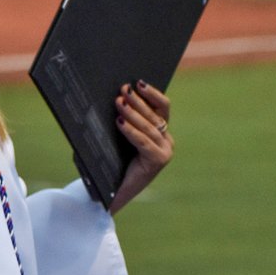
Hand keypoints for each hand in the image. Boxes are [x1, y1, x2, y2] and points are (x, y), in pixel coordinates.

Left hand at [109, 80, 173, 214]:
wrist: (109, 193)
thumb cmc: (110, 163)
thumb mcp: (116, 138)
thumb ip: (120, 120)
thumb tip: (113, 98)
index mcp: (160, 133)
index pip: (162, 108)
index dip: (152, 94)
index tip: (139, 82)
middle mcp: (166, 141)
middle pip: (154, 115)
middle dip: (138, 101)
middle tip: (124, 89)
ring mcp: (164, 152)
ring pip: (149, 127)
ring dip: (133, 113)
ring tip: (119, 103)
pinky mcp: (157, 162)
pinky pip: (144, 143)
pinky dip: (131, 132)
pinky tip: (120, 123)